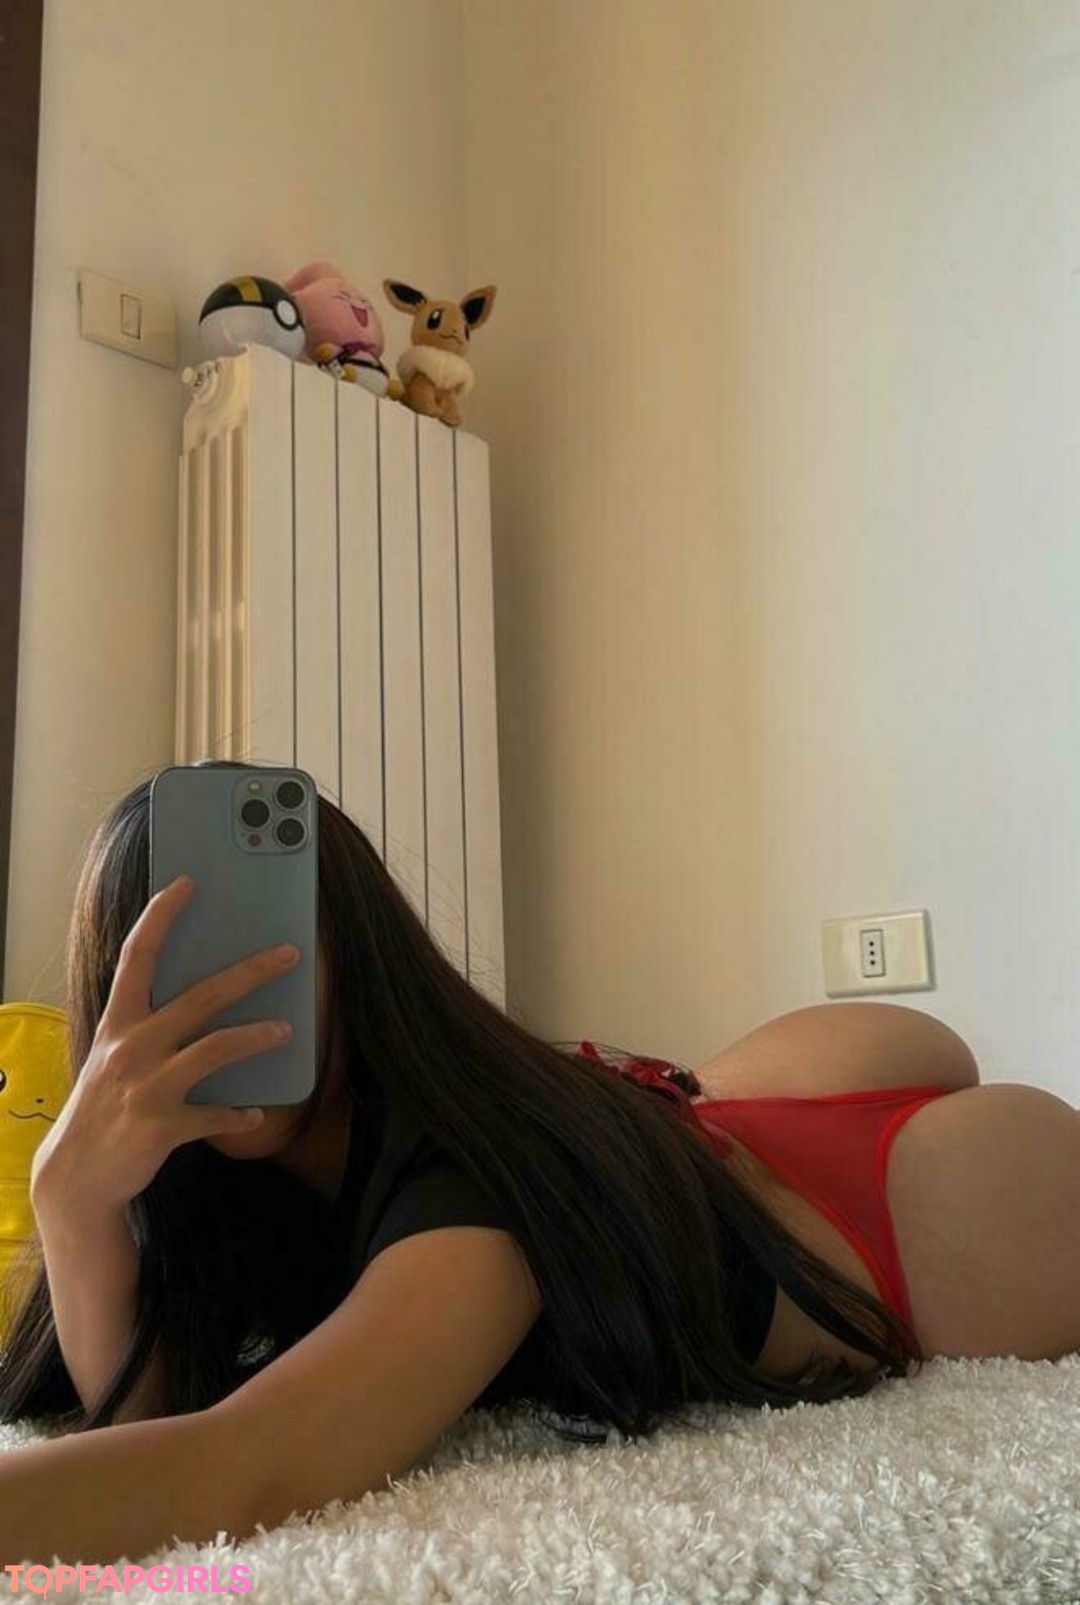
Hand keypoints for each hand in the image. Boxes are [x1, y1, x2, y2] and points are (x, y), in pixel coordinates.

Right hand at [30, 875, 300, 1215]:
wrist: (76, 1175)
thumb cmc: (104, 1106)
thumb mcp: (114, 1057)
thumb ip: (148, 1029)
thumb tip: (205, 1002)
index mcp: (118, 1023)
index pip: (137, 956)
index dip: (161, 917)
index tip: (186, 884)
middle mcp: (130, 1048)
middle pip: (200, 997)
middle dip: (250, 972)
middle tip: (289, 954)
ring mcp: (145, 1087)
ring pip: (215, 1049)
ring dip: (256, 1037)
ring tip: (286, 1030)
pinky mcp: (160, 1127)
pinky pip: (214, 1115)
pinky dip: (238, 1114)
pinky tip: (255, 1113)